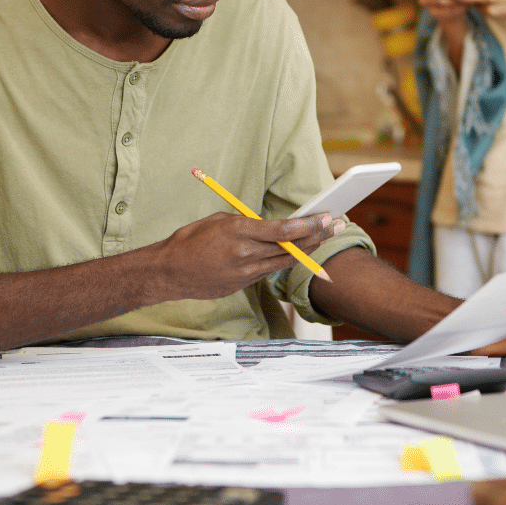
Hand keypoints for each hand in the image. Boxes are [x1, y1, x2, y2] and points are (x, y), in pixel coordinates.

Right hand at [151, 211, 343, 300]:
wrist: (168, 272)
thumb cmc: (190, 240)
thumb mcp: (220, 220)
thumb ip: (248, 224)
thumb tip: (272, 226)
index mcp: (239, 232)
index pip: (283, 230)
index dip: (308, 225)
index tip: (324, 218)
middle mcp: (245, 255)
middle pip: (290, 248)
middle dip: (317, 236)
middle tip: (337, 226)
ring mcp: (244, 274)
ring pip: (284, 262)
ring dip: (307, 251)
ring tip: (324, 239)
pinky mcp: (242, 285)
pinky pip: (268, 271)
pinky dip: (282, 261)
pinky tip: (297, 253)